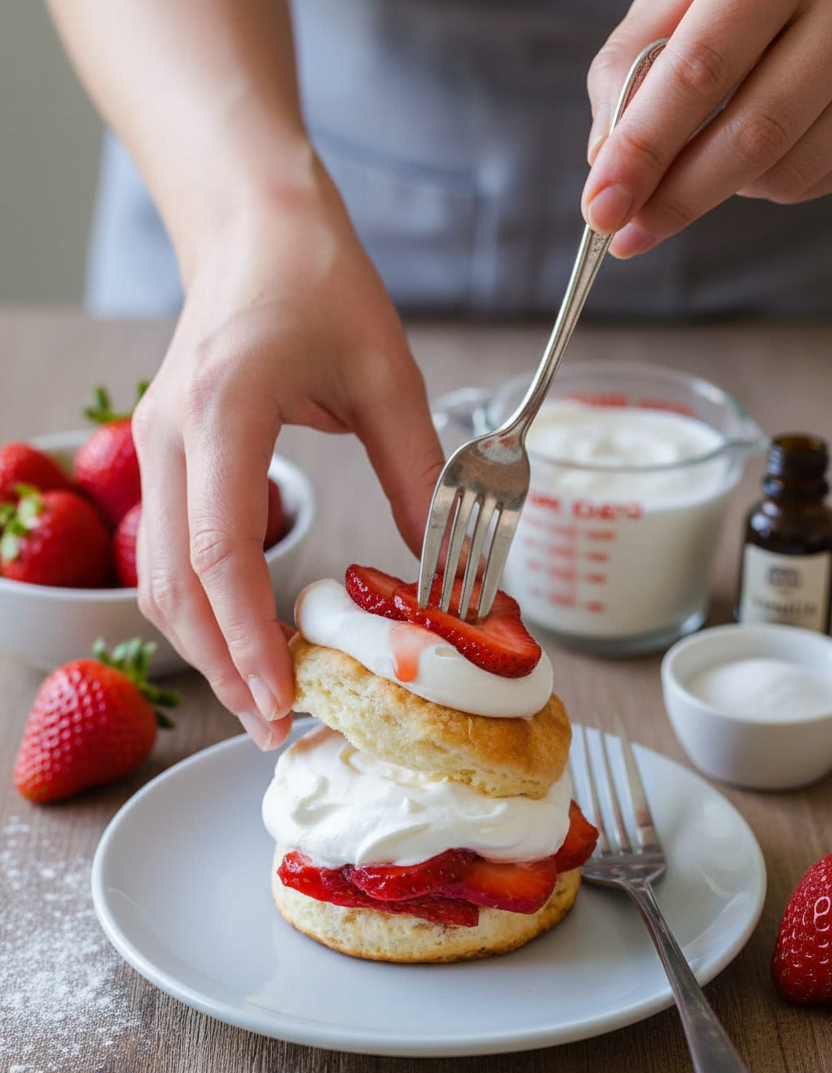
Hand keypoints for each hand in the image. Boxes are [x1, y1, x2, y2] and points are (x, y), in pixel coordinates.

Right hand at [132, 158, 444, 748]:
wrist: (251, 227)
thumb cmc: (318, 280)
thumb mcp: (388, 372)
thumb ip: (419, 473)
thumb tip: (449, 572)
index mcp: (225, 410)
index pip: (219, 551)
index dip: (248, 637)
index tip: (284, 700)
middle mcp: (171, 437)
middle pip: (176, 586)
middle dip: (224, 666)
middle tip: (278, 728)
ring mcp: (155, 449)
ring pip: (159, 579)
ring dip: (207, 648)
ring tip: (264, 699)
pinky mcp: (165, 458)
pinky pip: (166, 554)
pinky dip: (202, 609)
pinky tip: (246, 637)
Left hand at [582, 0, 831, 256]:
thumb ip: (631, 65)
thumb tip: (604, 159)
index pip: (700, 70)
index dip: (645, 147)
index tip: (602, 206)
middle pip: (755, 131)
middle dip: (679, 197)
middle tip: (627, 233)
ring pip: (787, 168)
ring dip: (722, 190)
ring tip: (691, 166)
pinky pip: (812, 179)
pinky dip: (762, 185)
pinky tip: (743, 154)